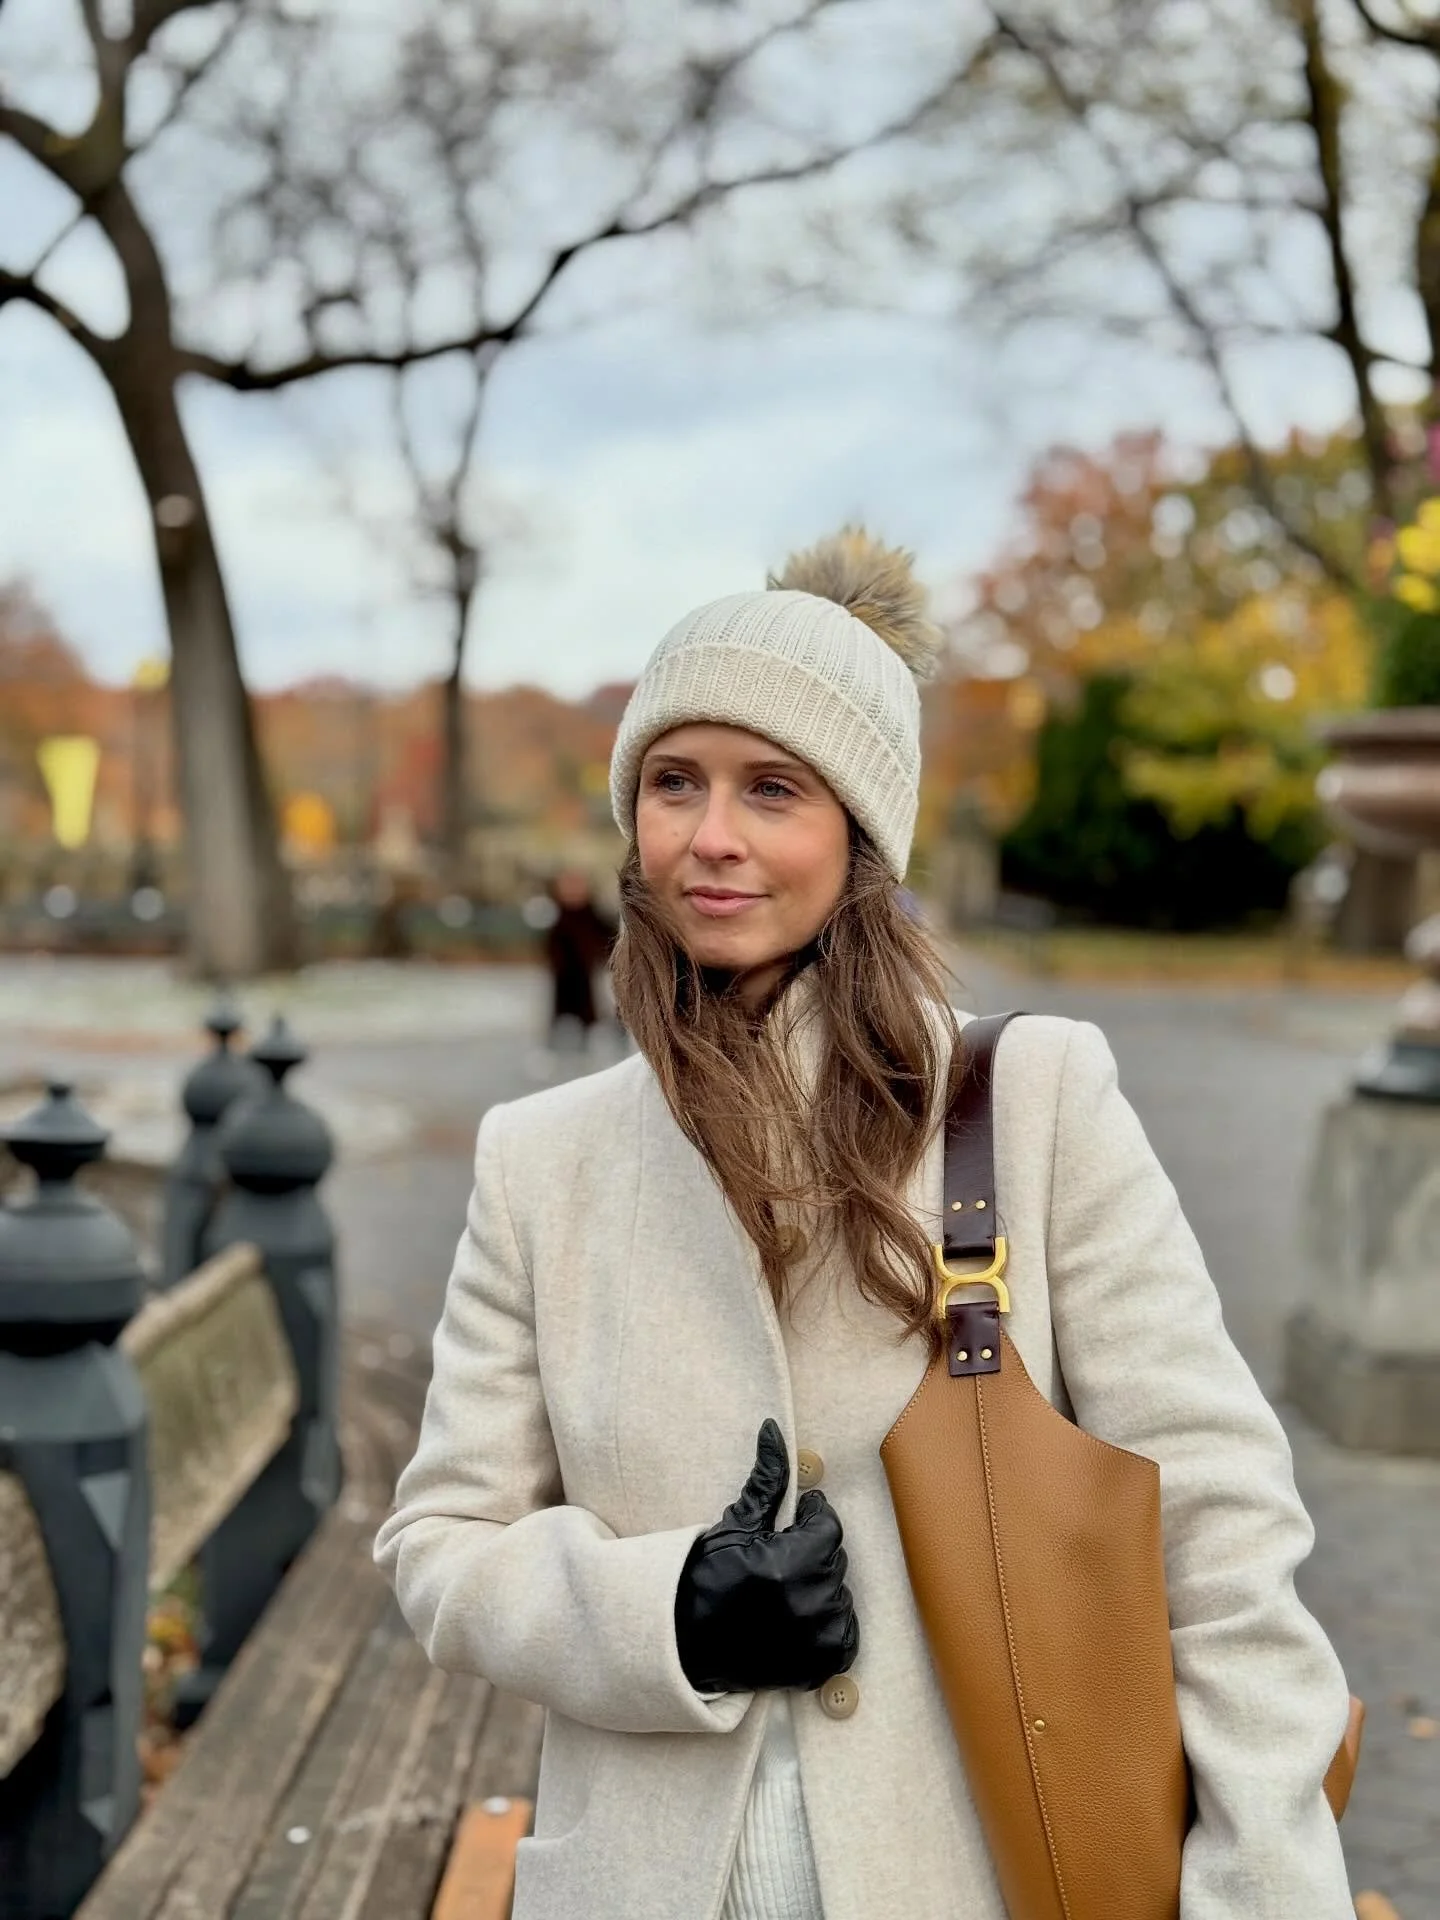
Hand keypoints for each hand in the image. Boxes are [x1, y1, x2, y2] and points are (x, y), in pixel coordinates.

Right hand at [674, 1418, 858, 1694]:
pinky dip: (828, 1625)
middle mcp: (809, 1601)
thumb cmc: (707, 1577)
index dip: (809, 1522)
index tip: (790, 1528)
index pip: (829, 1526)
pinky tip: (797, 1619)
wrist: (684, 1642)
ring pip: (840, 1595)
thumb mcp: (735, 1525)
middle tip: (779, 1562)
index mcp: (791, 1562)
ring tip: (782, 1594)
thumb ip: (767, 1480)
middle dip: (812, 1554)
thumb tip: (774, 1429)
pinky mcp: (820, 1664)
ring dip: (819, 1589)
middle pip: (834, 1560)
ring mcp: (817, 1637)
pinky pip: (845, 1633)